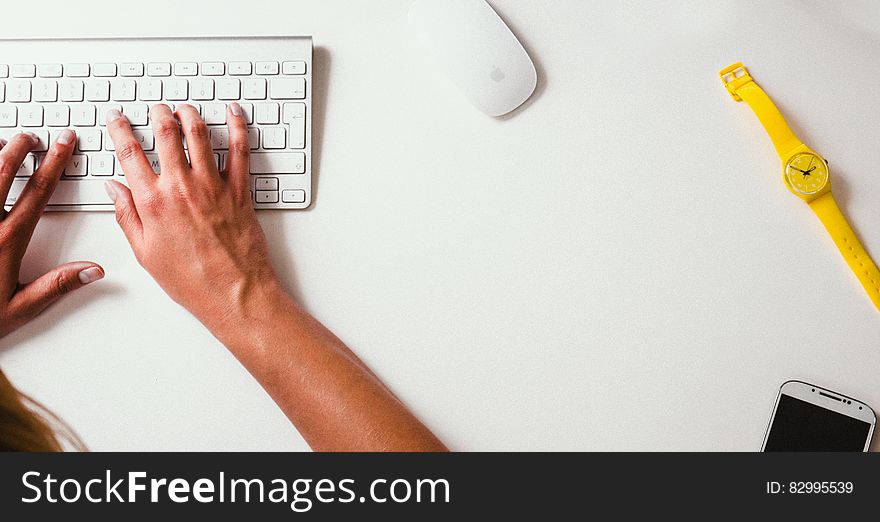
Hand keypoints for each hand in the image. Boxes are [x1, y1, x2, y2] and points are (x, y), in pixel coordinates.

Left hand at [0, 131, 103, 338]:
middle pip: (3, 169)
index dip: (54, 163)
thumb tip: (94, 270)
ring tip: (2, 142)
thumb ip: (57, 285)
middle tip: (31, 136)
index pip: (38, 191)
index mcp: (6, 240)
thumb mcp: (18, 307)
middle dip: (20, 147)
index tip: (64, 144)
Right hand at [105, 103, 278, 331]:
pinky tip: (234, 113)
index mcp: (153, 202)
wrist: (235, 293)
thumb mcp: (145, 253)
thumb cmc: (192, 280)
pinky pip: (240, 150)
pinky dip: (238, 126)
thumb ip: (127, 216)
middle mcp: (182, 187)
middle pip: (166, 134)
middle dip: (158, 114)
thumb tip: (113, 188)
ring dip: (190, 114)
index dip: (119, 129)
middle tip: (155, 109)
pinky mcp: (240, 190)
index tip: (116, 118)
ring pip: (199, 134)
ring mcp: (213, 186)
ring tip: (184, 109)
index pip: (129, 152)